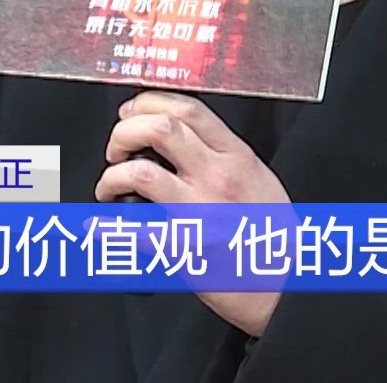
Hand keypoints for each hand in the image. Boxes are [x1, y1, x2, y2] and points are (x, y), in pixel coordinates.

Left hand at [94, 90, 288, 338]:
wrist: (288, 283)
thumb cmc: (274, 237)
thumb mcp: (260, 180)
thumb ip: (225, 157)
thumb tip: (185, 140)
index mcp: (236, 157)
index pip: (188, 110)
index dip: (150, 103)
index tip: (133, 111)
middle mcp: (217, 176)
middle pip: (159, 129)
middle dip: (125, 131)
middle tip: (116, 148)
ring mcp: (199, 210)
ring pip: (140, 171)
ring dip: (112, 175)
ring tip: (109, 188)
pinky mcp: (183, 245)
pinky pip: (132, 229)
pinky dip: (106, 225)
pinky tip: (98, 225)